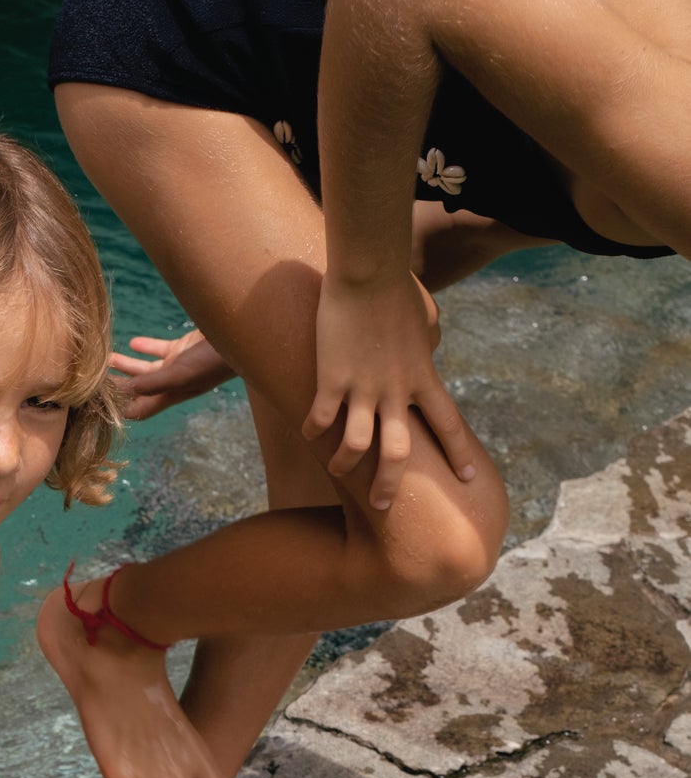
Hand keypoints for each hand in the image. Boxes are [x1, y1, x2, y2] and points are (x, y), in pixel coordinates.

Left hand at [109, 329, 235, 420]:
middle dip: (117, 386)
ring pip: (145, 369)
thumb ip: (153, 382)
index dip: (119, 410)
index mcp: (171, 394)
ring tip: (105, 359)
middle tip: (93, 380)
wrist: (242, 335)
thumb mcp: (182, 372)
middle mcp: (173, 383)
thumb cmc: (214, 358)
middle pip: (138, 390)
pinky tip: (132, 342)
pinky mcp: (184, 348)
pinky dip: (146, 347)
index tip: (97, 405)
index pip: (140, 410)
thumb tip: (126, 393)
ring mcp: (178, 365)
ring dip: (126, 365)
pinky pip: (160, 350)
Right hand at [304, 272, 473, 509]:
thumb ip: (429, 337)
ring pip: (356, 446)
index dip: (459, 454)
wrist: (369, 271)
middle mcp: (396, 391)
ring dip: (345, 465)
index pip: (449, 424)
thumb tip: (430, 343)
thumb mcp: (425, 316)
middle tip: (383, 506)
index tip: (469, 479)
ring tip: (336, 470)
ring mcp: (363, 388)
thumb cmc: (398, 287)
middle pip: (399, 452)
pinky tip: (309, 433)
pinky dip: (314, 430)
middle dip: (390, 485)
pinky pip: (321, 418)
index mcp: (423, 377)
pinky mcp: (332, 378)